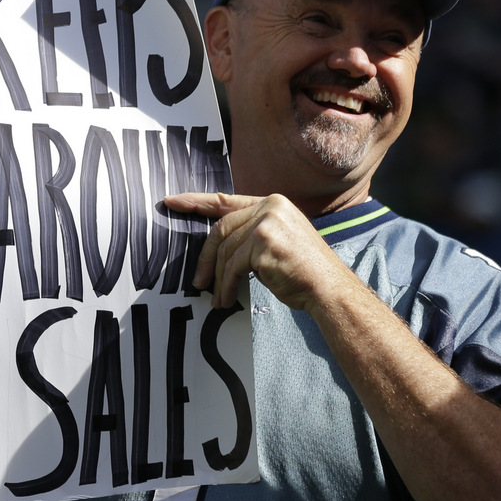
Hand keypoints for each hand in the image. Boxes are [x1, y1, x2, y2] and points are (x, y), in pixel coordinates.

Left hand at [163, 192, 352, 311]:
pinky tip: (227, 299)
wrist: (328, 288)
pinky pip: (233, 266)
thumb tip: (217, 248)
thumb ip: (251, 234)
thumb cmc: (302, 271)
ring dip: (218, 278)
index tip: (173, 202)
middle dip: (206, 258)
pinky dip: (227, 285)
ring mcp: (267, 223)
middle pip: (222, 230)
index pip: (225, 201)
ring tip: (218, 297)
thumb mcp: (276, 242)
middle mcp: (270, 206)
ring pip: (226, 251)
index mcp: (273, 202)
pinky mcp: (263, 243)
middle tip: (197, 281)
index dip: (196, 202)